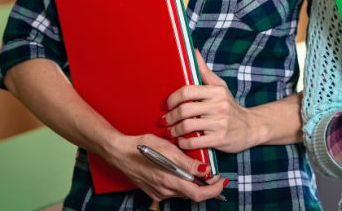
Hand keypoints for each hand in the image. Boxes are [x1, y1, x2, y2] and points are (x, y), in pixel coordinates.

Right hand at [104, 132, 224, 201]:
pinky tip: (184, 171)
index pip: (198, 194)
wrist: (119, 153)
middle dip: (207, 185)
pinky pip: (174, 190)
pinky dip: (183, 182)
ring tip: (200, 169)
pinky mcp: (154, 191)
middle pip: (193, 193)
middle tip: (215, 174)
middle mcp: (165, 191)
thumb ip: (188, 163)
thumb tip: (206, 170)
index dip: (214, 190)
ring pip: (183, 191)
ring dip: (194, 183)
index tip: (222, 181)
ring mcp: (158, 192)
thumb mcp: (168, 149)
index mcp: (169, 181)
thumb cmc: (142, 147)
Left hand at [164, 51, 252, 153]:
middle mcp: (219, 106)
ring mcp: (220, 123)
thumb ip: (204, 71)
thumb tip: (193, 51)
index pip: (187, 91)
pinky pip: (194, 142)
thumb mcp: (220, 87)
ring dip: (174, 131)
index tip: (166, 105)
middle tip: (165, 121)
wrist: (251, 127)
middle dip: (170, 117)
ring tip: (171, 132)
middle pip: (184, 110)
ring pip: (187, 126)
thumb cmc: (230, 106)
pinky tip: (181, 141)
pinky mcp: (219, 139)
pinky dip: (183, 143)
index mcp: (217, 91)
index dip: (172, 99)